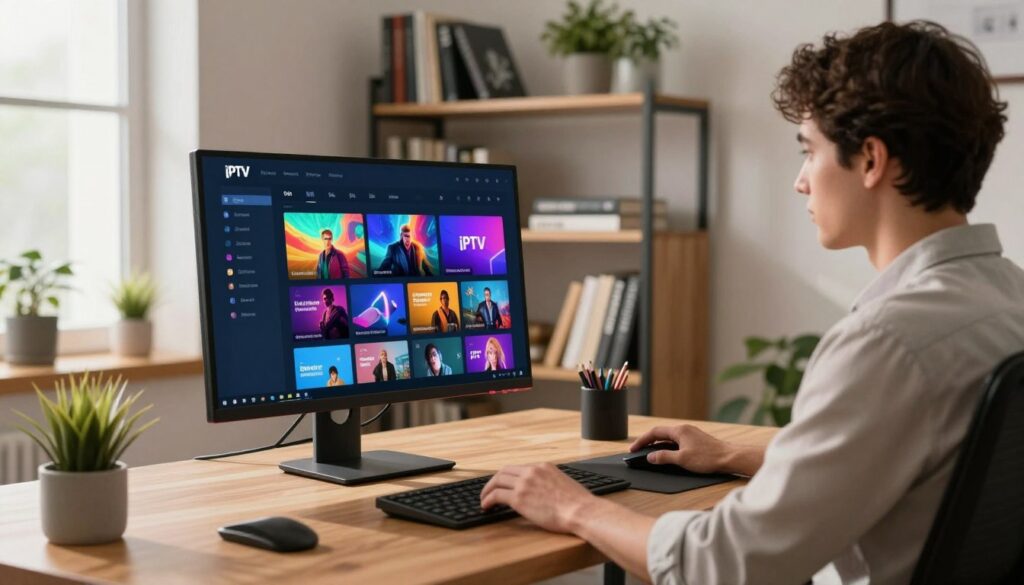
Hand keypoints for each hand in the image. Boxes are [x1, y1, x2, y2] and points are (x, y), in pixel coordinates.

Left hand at [480, 463, 596, 532]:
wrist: (580, 510)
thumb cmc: (577, 503)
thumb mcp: (563, 483)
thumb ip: (550, 482)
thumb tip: (545, 491)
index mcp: (543, 467)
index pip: (518, 468)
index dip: (507, 476)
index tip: (503, 484)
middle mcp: (531, 471)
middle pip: (504, 471)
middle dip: (494, 480)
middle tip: (489, 490)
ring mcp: (524, 484)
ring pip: (497, 481)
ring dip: (487, 490)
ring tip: (484, 499)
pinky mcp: (519, 498)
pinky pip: (496, 496)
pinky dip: (488, 500)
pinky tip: (486, 506)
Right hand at [629, 424, 731, 473]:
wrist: (729, 458)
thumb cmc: (708, 458)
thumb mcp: (682, 459)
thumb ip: (664, 457)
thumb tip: (650, 456)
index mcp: (679, 431)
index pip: (655, 432)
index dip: (642, 441)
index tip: (633, 449)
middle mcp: (684, 429)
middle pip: (661, 433)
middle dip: (648, 442)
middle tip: (638, 451)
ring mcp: (691, 434)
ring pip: (670, 438)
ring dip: (658, 445)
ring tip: (650, 454)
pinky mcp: (696, 441)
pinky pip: (677, 441)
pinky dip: (668, 447)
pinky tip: (667, 455)